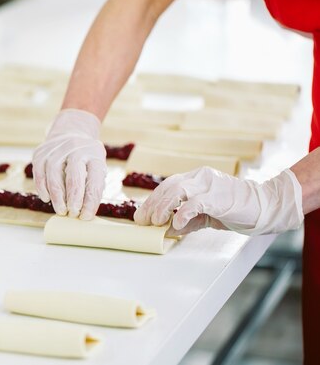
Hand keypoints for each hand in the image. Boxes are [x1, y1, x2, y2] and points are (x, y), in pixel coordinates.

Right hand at [32, 109, 106, 219]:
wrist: (70, 133)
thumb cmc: (85, 159)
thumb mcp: (95, 167)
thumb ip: (92, 188)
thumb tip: (84, 213)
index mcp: (94, 153)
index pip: (94, 179)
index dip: (90, 200)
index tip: (85, 216)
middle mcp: (76, 148)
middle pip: (74, 175)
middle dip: (73, 198)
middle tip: (73, 213)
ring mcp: (57, 148)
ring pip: (54, 174)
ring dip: (57, 196)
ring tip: (61, 210)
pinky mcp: (41, 152)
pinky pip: (39, 173)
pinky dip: (42, 188)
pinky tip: (47, 198)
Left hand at [134, 166, 303, 236]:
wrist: (265, 206)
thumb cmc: (236, 209)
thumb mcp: (205, 216)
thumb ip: (187, 221)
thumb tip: (167, 230)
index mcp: (196, 178)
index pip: (167, 185)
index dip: (152, 200)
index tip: (141, 215)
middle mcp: (200, 177)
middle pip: (168, 187)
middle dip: (152, 205)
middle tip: (143, 221)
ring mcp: (209, 185)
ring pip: (177, 191)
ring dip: (163, 207)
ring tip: (156, 221)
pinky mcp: (217, 197)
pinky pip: (194, 203)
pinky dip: (182, 214)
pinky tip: (175, 223)